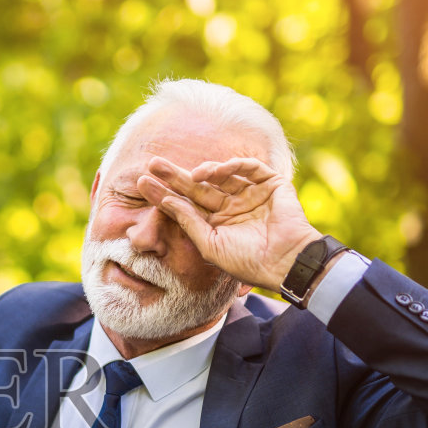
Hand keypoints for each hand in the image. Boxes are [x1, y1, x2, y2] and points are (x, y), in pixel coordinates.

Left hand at [137, 156, 323, 290]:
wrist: (285, 263)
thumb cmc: (248, 261)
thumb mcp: (210, 245)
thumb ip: (189, 222)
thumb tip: (165, 202)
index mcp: (216, 222)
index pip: (185, 203)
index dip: (164, 193)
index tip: (142, 183)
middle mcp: (231, 205)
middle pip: (197, 186)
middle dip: (175, 175)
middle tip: (153, 163)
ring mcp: (249, 193)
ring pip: (221, 175)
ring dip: (204, 170)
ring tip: (192, 174)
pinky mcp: (270, 184)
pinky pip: (249, 168)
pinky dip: (233, 165)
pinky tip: (216, 170)